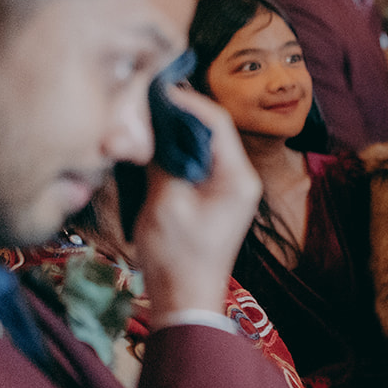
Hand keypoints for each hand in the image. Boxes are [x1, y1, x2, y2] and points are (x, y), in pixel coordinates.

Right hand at [134, 86, 260, 321]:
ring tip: (145, 119)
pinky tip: (154, 146)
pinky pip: (200, 162)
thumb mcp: (164, 202)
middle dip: (180, 113)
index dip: (185, 100)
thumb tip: (154, 124)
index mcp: (238, 177)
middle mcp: (242, 177)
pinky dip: (178, 151)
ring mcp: (232, 188)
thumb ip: (164, 159)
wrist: (186, 298)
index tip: (154, 88)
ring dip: (177, 132)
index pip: (216, 121)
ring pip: (205, 144)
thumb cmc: (177, 255)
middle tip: (144, 101)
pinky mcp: (218, 197)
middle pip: (212, 130)